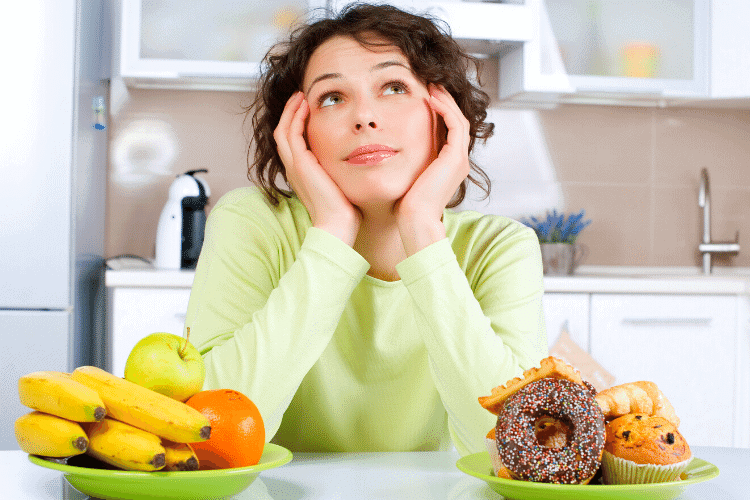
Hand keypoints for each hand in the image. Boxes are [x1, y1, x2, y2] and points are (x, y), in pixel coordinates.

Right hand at [274, 92, 360, 245]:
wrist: (338, 225)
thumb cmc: (345, 210)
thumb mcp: (342, 184)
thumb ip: (342, 171)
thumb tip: (359, 160)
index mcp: (302, 173)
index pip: (293, 142)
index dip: (297, 124)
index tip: (309, 109)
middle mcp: (294, 168)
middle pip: (283, 132)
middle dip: (291, 113)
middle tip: (301, 97)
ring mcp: (295, 165)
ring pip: (284, 130)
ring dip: (292, 110)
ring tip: (301, 96)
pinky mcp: (300, 163)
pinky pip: (291, 133)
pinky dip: (296, 117)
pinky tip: (307, 105)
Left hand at [396, 84, 470, 254]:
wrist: (412, 221)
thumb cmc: (402, 206)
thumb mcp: (403, 177)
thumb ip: (402, 161)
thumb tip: (383, 149)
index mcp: (447, 167)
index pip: (447, 131)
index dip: (437, 111)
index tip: (421, 96)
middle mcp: (457, 162)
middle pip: (456, 121)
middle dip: (443, 101)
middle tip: (429, 83)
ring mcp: (459, 160)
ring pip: (458, 119)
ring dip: (445, 100)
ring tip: (431, 84)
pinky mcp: (455, 158)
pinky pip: (455, 125)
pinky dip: (444, 109)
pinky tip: (429, 98)